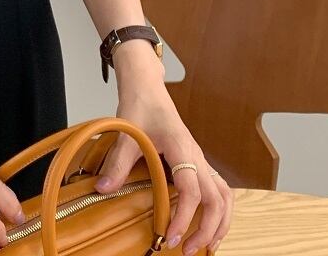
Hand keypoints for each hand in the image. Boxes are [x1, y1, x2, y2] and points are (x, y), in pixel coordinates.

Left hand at [96, 46, 233, 254]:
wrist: (147, 88)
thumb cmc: (139, 106)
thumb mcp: (127, 133)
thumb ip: (117, 162)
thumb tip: (103, 190)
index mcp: (182, 148)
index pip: (192, 190)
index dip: (184, 217)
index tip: (169, 236)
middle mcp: (197, 156)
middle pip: (217, 199)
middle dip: (207, 229)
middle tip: (187, 250)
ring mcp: (200, 159)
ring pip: (225, 196)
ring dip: (219, 223)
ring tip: (206, 247)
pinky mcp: (197, 161)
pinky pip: (219, 189)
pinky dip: (218, 211)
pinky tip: (208, 225)